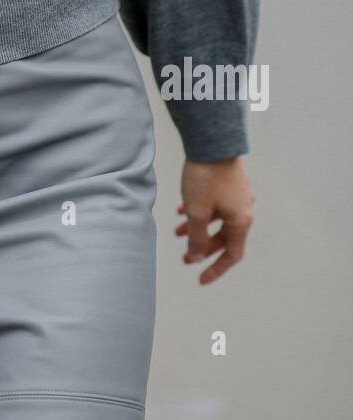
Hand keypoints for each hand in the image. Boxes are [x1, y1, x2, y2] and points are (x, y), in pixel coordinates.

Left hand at [175, 157, 254, 283]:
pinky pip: (216, 203)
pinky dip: (200, 210)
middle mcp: (243, 209)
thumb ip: (197, 237)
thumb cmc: (206, 176)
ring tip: (176, 231)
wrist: (212, 140)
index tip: (201, 279)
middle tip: (184, 256)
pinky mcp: (229, 181)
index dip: (216, 269)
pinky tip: (181, 210)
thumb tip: (197, 256)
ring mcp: (238, 194)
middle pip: (224, 237)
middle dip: (203, 248)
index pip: (232, 254)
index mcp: (241, 221)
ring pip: (217, 219)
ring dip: (198, 227)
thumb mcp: (197, 211)